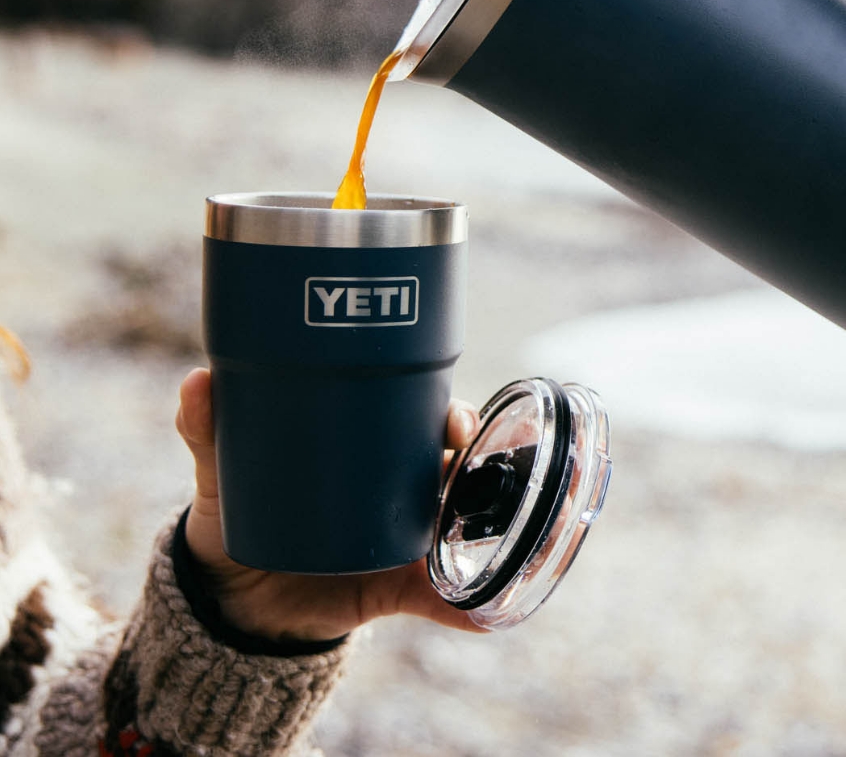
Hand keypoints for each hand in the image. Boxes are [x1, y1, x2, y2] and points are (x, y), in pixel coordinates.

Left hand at [176, 367, 482, 640]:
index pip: (425, 417)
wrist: (232, 603)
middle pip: (458, 463)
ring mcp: (406, 537)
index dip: (451, 412)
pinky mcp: (400, 588)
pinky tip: (481, 615)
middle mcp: (400, 486)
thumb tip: (196, 381)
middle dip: (480, 457)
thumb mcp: (221, 478)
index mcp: (372, 449)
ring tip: (498, 532)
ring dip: (492, 526)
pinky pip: (442, 597)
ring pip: (464, 522)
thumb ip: (208, 432)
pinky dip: (464, 608)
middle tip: (465, 459)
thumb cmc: (236, 519)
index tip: (455, 417)